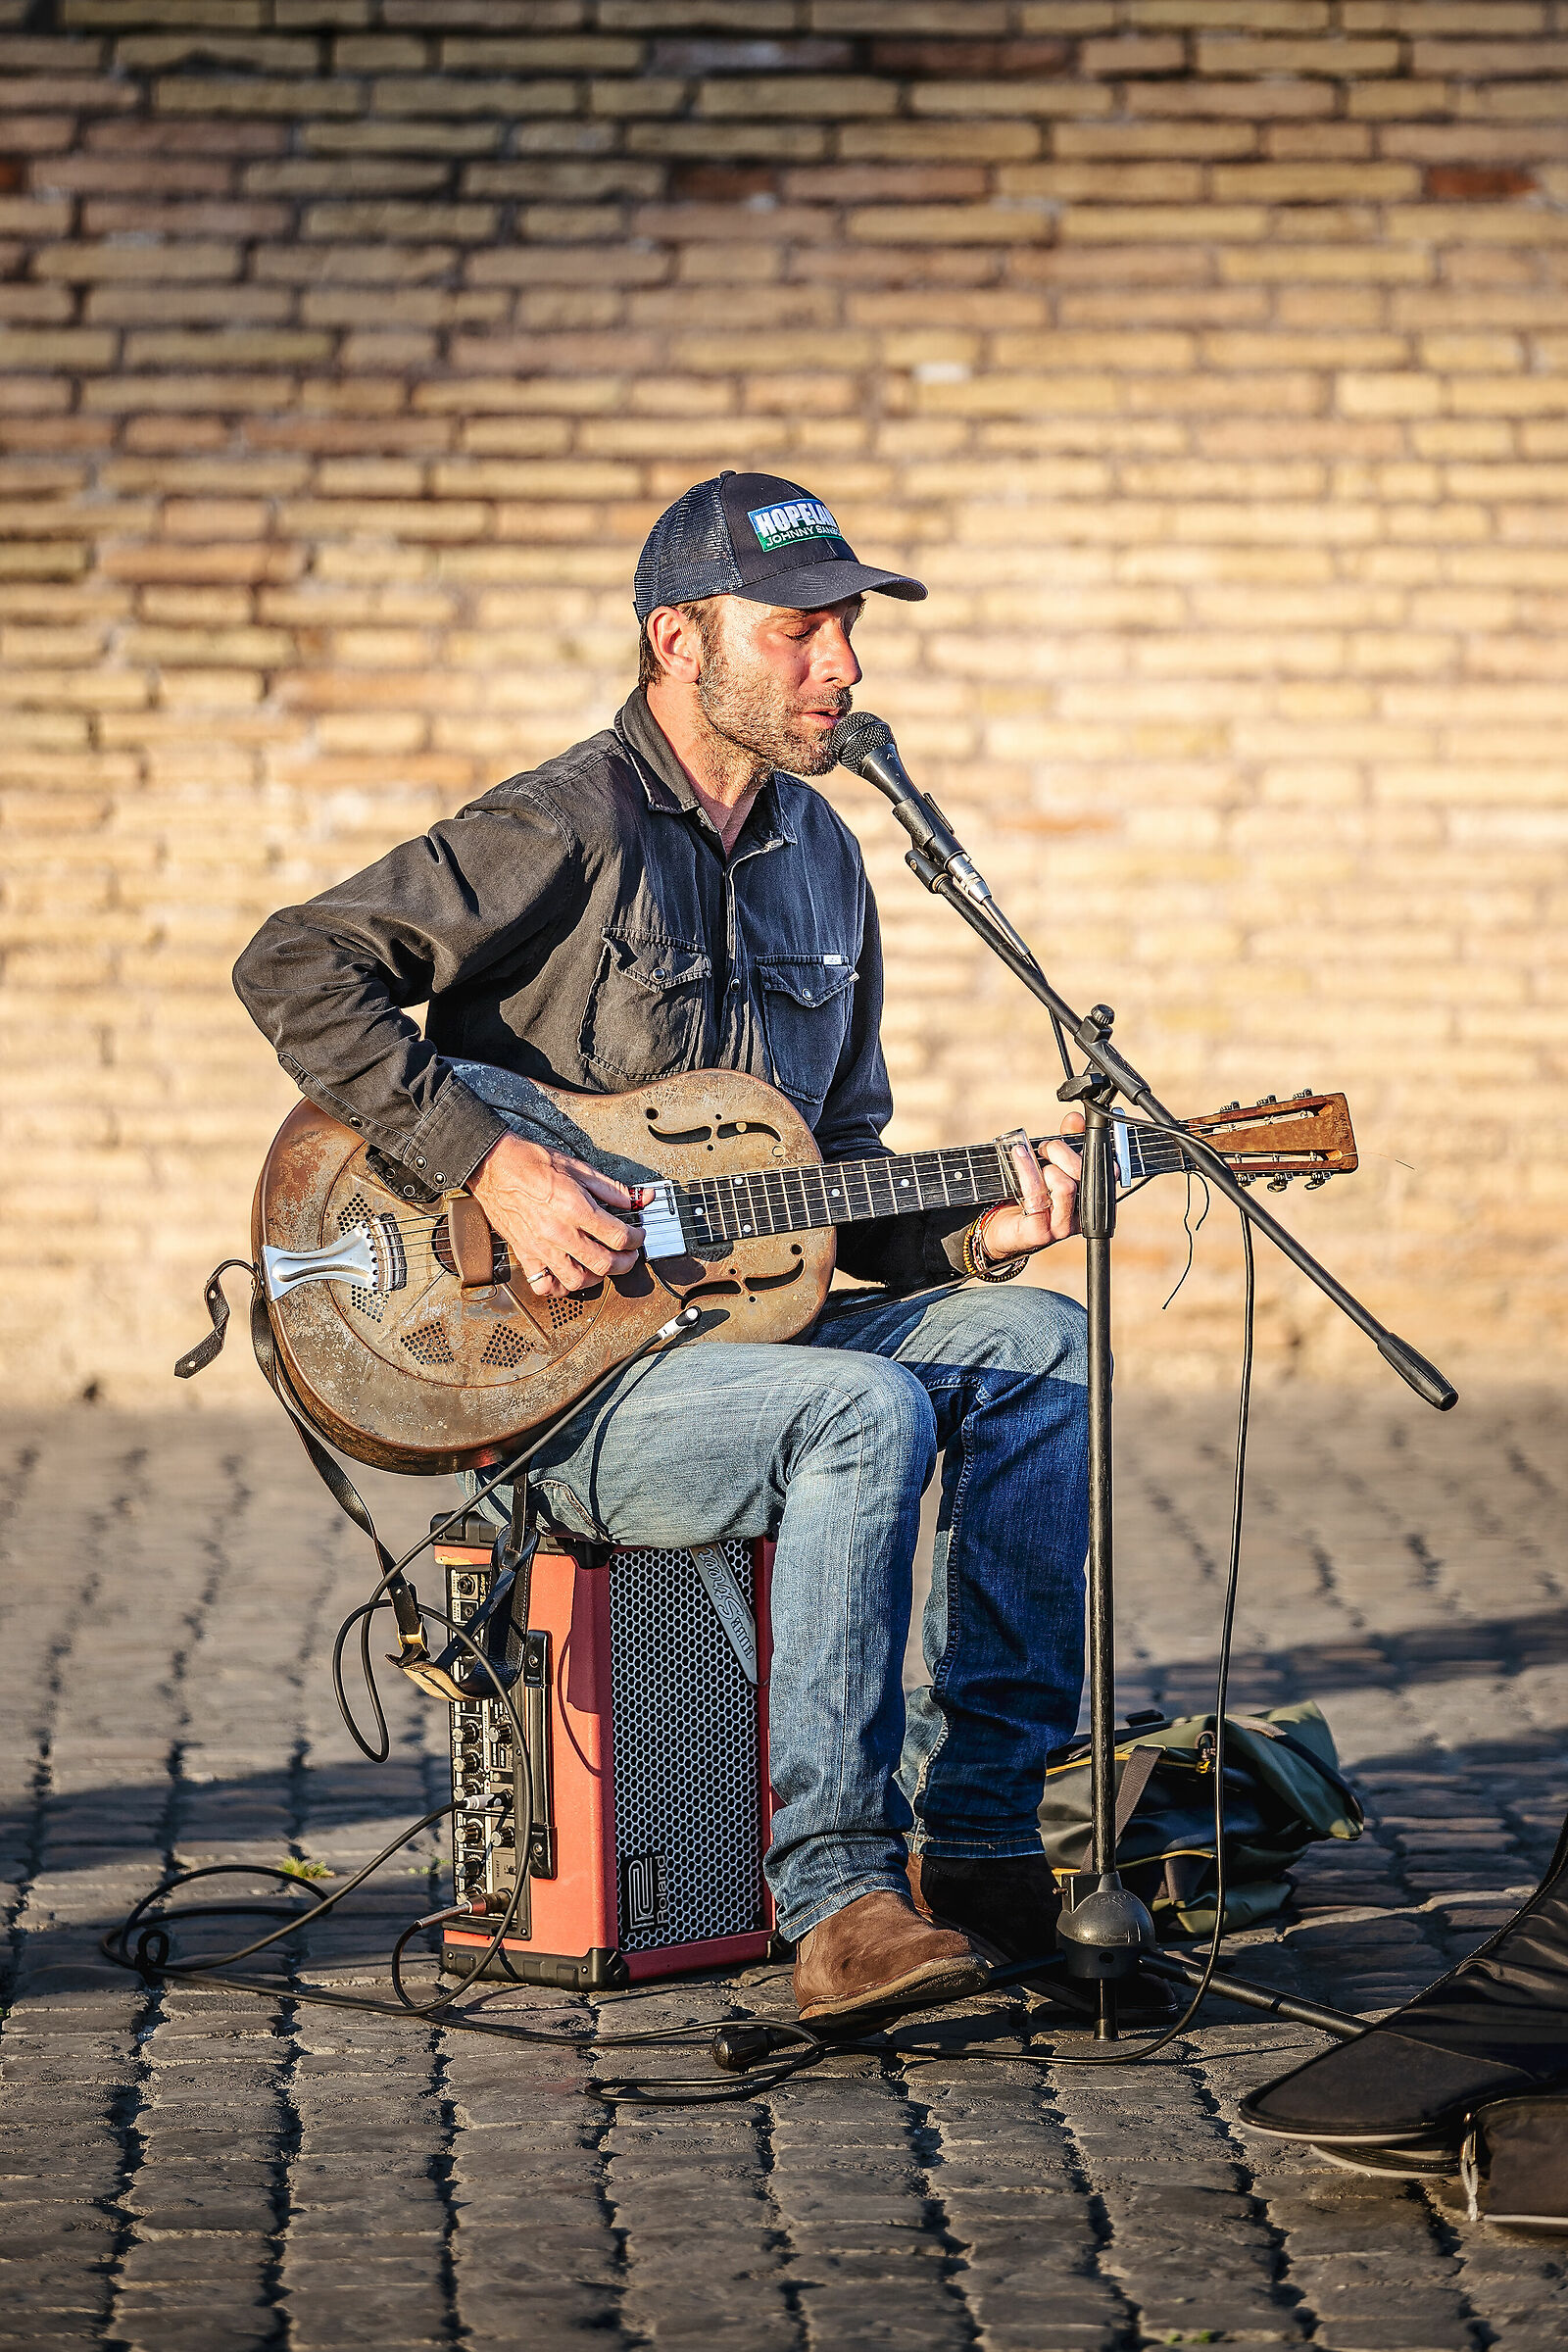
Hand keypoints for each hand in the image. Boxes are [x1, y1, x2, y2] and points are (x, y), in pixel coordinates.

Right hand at [468, 1133, 650, 1299]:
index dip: (636, 1239)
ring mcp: (540, 1247)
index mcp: (575, 1209)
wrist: (495, 1165)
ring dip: (596, 1278)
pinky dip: (559, 1287)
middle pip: (603, 1264)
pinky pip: (543, 1284)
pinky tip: (569, 1275)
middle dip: (625, 1262)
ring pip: (576, 1281)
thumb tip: (640, 1198)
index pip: (618, 1236)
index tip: (637, 1236)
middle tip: (629, 1255)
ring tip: (602, 1266)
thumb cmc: (532, 1163)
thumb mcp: (579, 1168)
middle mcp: (559, 1232)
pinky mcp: (524, 1253)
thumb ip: (613, 1189)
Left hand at [975, 1112, 1084, 1262]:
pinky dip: (1027, 1169)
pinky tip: (1019, 1157)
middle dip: (1062, 1152)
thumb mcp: (1050, 1164)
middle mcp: (1082, 1215)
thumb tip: (1075, 1119)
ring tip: (1031, 1160)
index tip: (1080, 1129)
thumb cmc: (1028, 1193)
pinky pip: (1037, 1194)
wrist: (1000, 1225)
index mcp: (1092, 1198)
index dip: (1096, 1148)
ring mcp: (1062, 1226)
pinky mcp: (1040, 1232)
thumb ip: (1065, 1143)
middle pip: (1084, 1176)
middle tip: (1046, 1148)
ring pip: (1065, 1186)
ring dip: (1045, 1165)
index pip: (1108, 1172)